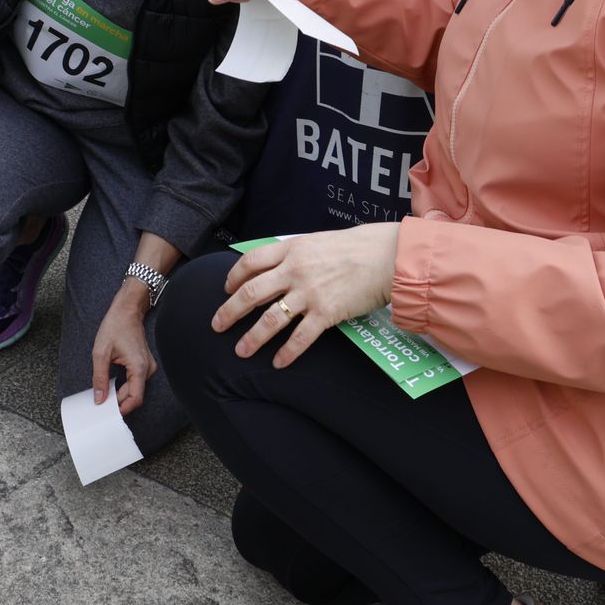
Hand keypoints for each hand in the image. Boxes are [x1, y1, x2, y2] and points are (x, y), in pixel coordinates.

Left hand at [91, 290, 155, 414]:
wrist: (127, 311)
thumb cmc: (116, 326)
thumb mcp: (101, 353)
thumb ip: (99, 377)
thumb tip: (99, 398)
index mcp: (139, 367)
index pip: (135, 398)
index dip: (123, 408)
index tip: (108, 412)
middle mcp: (148, 369)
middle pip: (135, 395)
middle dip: (119, 401)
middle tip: (102, 403)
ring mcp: (148, 367)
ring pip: (136, 389)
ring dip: (122, 394)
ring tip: (106, 394)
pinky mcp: (145, 365)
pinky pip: (137, 382)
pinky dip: (125, 386)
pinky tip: (113, 385)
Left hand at [212, 225, 400, 367]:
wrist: (386, 256)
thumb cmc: (355, 247)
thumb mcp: (317, 241)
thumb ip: (295, 253)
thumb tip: (276, 265)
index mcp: (291, 248)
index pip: (250, 262)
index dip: (234, 278)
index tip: (227, 290)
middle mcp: (294, 270)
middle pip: (251, 293)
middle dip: (230, 312)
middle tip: (217, 325)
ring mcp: (309, 293)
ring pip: (270, 320)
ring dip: (252, 338)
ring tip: (240, 351)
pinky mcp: (326, 313)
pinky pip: (300, 338)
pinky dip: (286, 353)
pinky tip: (278, 363)